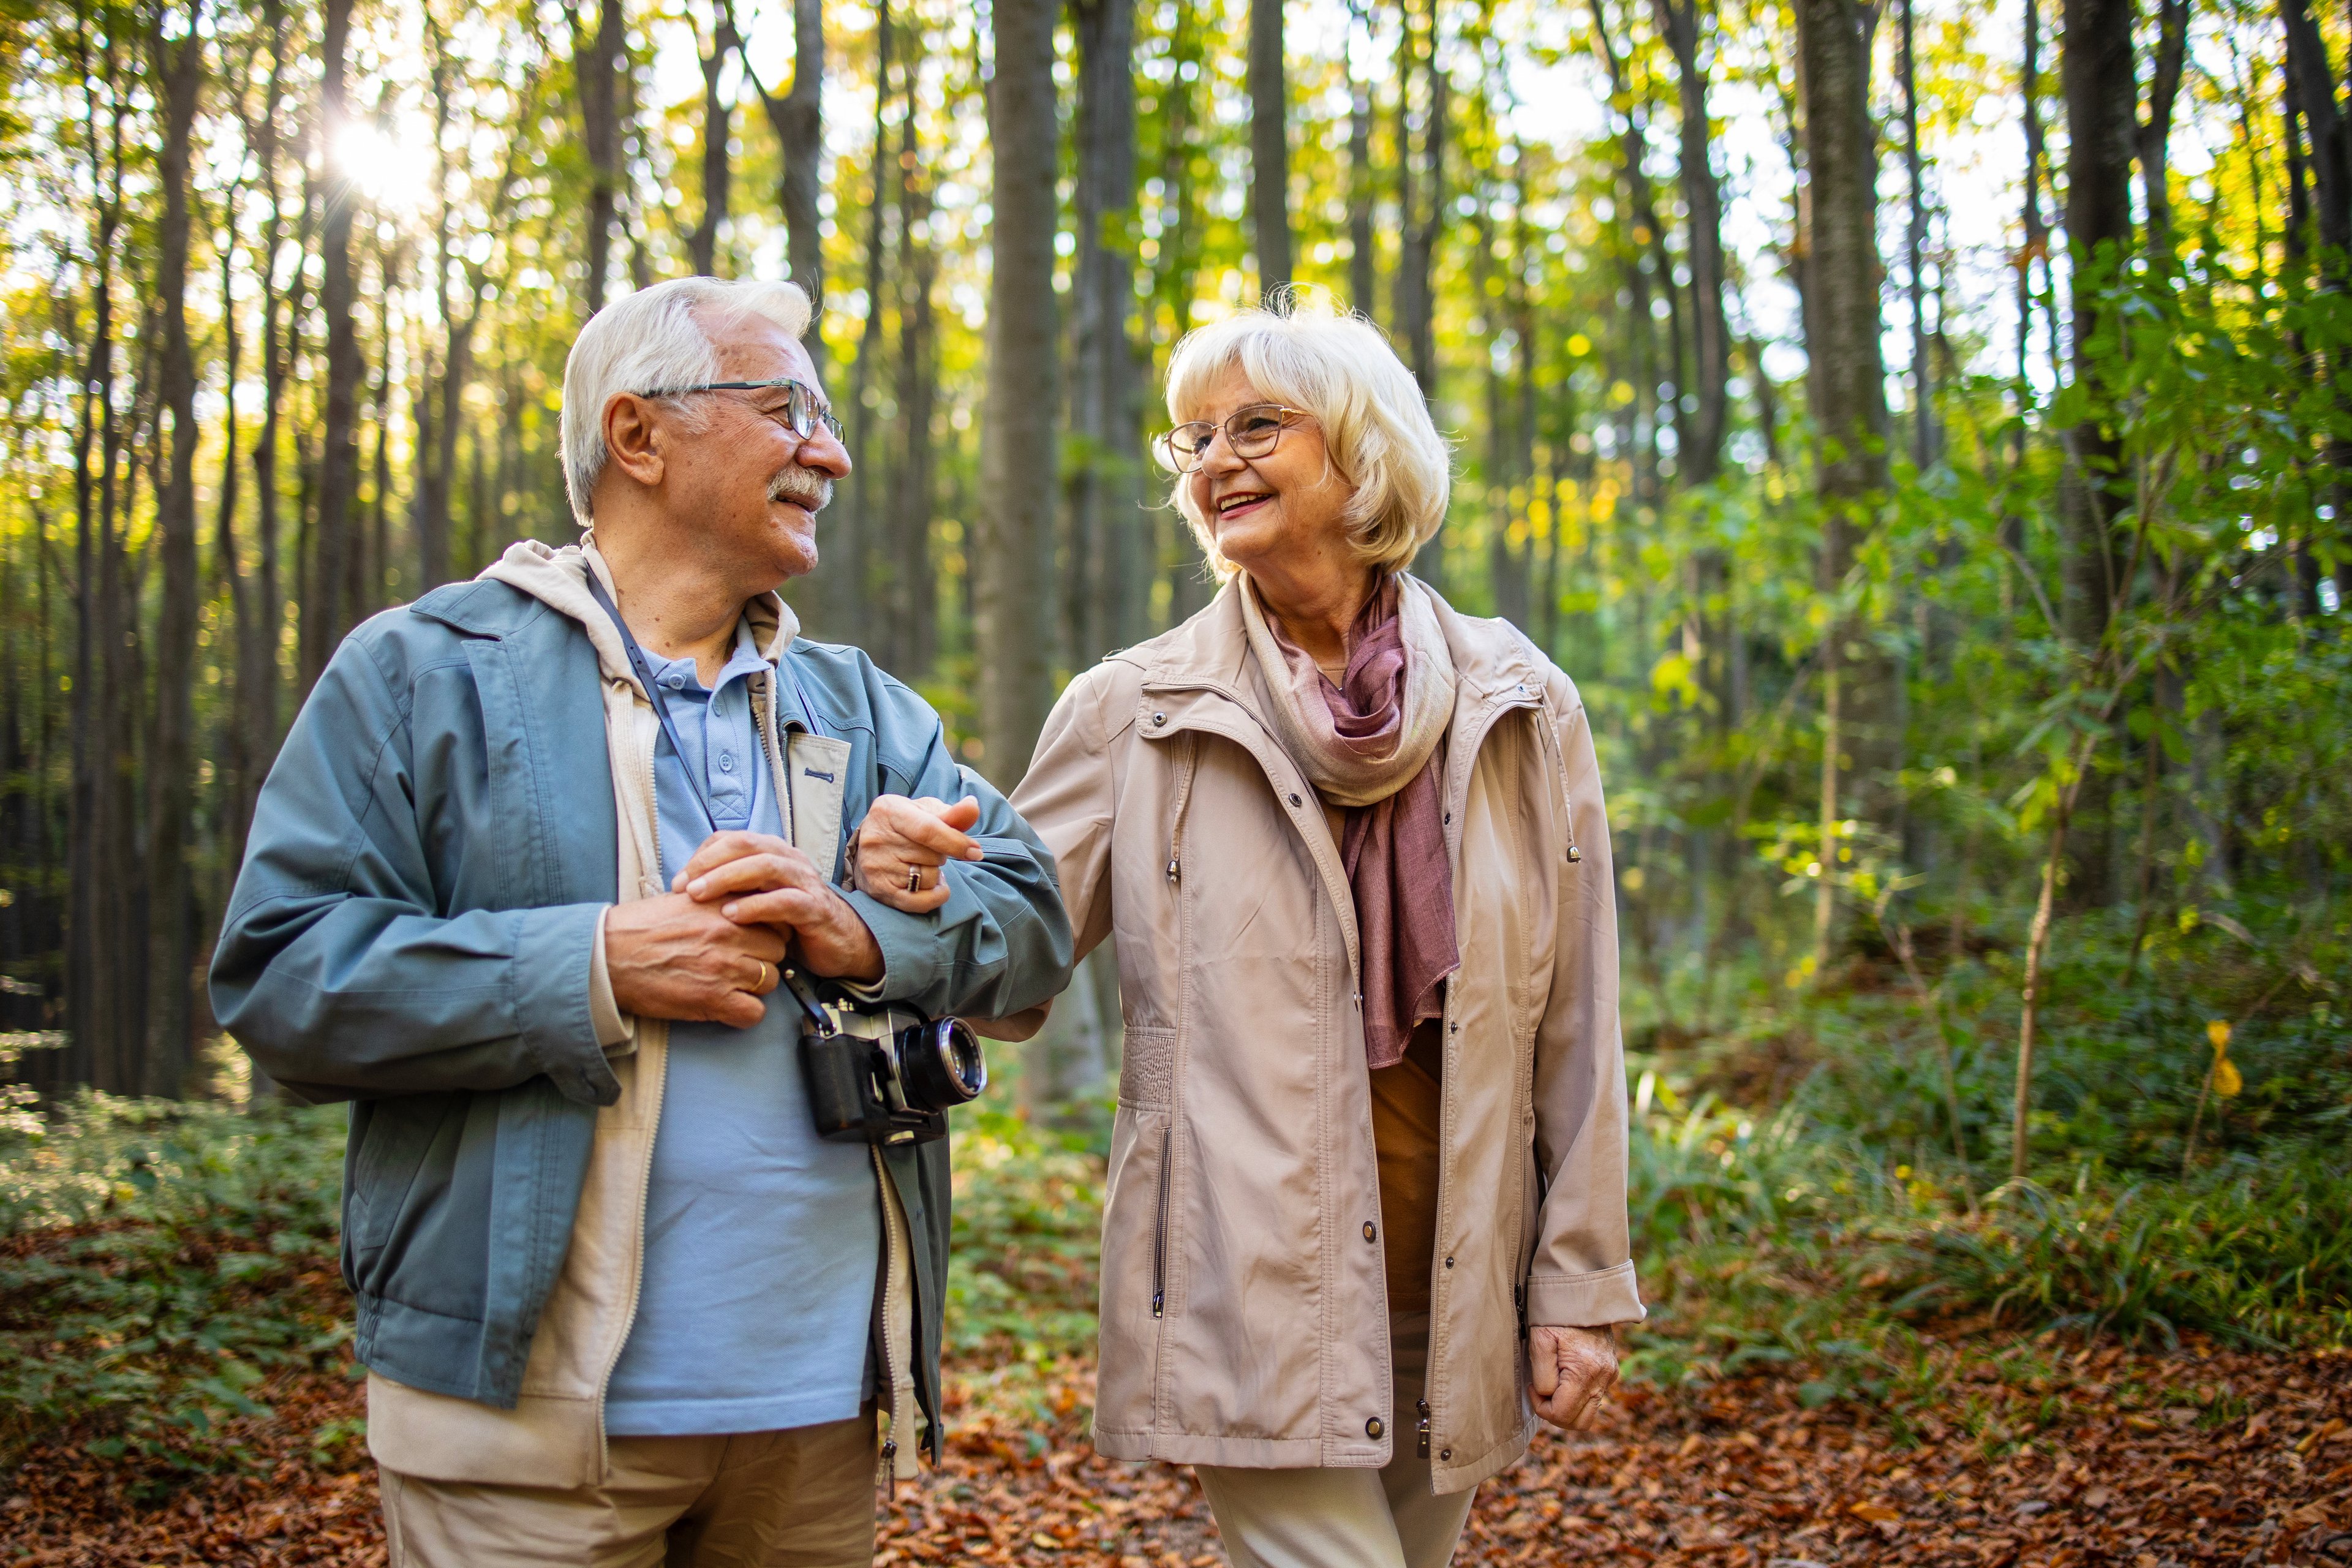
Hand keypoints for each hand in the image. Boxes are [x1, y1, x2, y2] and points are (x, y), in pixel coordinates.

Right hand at [603, 892, 787, 1027]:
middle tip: (741, 963)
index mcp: (723, 904)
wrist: (607, 955)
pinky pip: (754, 1013)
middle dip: (764, 957)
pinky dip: (744, 1013)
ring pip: (770, 980)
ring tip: (730, 985)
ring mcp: (725, 967)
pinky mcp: (714, 999)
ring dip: (754, 985)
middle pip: (777, 949)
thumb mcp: (684, 898)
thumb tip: (742, 905)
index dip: (767, 929)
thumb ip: (718, 900)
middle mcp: (730, 932)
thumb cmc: (639, 927)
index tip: (754, 938)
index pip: (773, 916)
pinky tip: (726, 1006)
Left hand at [672, 831, 884, 981]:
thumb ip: (732, 888)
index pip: (732, 839)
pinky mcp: (815, 908)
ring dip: (727, 878)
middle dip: (709, 862)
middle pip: (746, 845)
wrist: (838, 943)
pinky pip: (785, 900)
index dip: (702, 856)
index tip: (677, 882)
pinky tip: (731, 916)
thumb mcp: (757, 899)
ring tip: (699, 895)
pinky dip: (756, 906)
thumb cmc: (790, 921)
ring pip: (765, 866)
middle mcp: (789, 860)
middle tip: (682, 886)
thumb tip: (686, 888)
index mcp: (773, 853)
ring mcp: (804, 881)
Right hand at [849, 796, 984, 914]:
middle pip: (931, 855)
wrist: (869, 845)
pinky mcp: (878, 891)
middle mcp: (877, 838)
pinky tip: (934, 885)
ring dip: (935, 874)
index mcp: (889, 811)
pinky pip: (919, 902)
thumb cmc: (905, 825)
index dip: (956, 842)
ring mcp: (876, 867)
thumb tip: (972, 807)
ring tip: (922, 864)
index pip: (928, 830)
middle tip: (929, 850)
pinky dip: (935, 896)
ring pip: (928, 879)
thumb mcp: (925, 811)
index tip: (975, 851)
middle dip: (942, 855)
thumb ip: (951, 813)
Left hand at [1529, 1325, 1619, 1429]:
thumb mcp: (1540, 1341)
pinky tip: (1565, 1378)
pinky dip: (1578, 1397)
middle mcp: (1603, 1378)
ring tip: (1552, 1385)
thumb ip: (1543, 1376)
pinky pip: (1594, 1397)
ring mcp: (1610, 1376)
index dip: (1541, 1408)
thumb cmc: (1556, 1315)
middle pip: (1579, 1423)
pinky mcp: (1611, 1371)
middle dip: (1556, 1414)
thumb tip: (1547, 1396)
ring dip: (1568, 1408)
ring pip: (1589, 1414)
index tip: (1532, 1388)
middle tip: (1541, 1392)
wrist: (1582, 1291)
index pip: (1562, 1414)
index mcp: (1585, 1371)